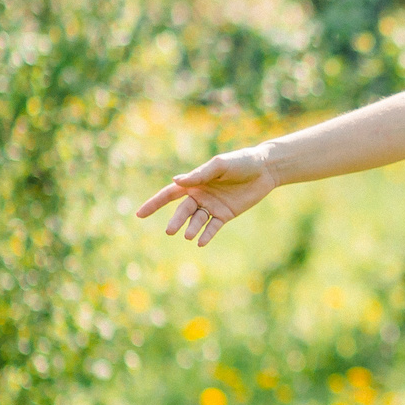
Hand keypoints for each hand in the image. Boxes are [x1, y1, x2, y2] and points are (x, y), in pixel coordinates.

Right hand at [135, 143, 280, 246]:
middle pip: (183, 211)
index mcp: (195, 182)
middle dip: (176, 221)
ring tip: (188, 236)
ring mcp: (212, 206)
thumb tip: (176, 181)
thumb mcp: (220, 165)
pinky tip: (201, 242)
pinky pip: (213, 226)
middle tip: (170, 231)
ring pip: (197, 220)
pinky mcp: (226, 214)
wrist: (265, 169)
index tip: (139, 215)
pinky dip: (207, 234)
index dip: (154, 204)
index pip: (169, 194)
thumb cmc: (241, 162)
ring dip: (192, 228)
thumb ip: (199, 175)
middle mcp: (200, 195)